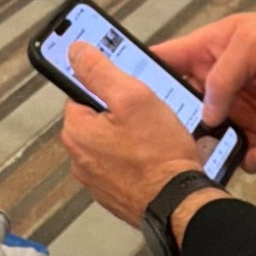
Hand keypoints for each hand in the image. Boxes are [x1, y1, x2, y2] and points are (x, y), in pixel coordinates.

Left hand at [60, 39, 207, 224]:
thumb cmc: (159, 156)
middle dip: (121, 117)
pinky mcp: (113, 195)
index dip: (110, 90)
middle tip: (148, 119)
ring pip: (110, 145)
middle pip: (97, 121)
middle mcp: (79, 158)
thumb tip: (76, 51)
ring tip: (155, 142)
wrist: (178, 204)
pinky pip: (121, 168)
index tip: (128, 94)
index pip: (82, 94)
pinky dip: (135, 163)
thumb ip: (100, 71)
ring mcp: (95, 180)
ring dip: (129, 141)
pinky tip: (154, 162)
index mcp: (76, 131)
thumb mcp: (133, 97)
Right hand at [155, 0, 255, 174]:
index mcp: (203, 52)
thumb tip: (206, 111)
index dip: (139, 78)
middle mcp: (211, 82)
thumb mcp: (251, 44)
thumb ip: (224, 75)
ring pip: (207, 136)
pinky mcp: (252, 128)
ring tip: (214, 161)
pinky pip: (238, 150)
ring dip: (209, 151)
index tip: (123, 100)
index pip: (161, 62)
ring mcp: (231, 107)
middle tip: (171, 147)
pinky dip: (244, 159)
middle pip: (178, 108)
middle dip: (174, 129)